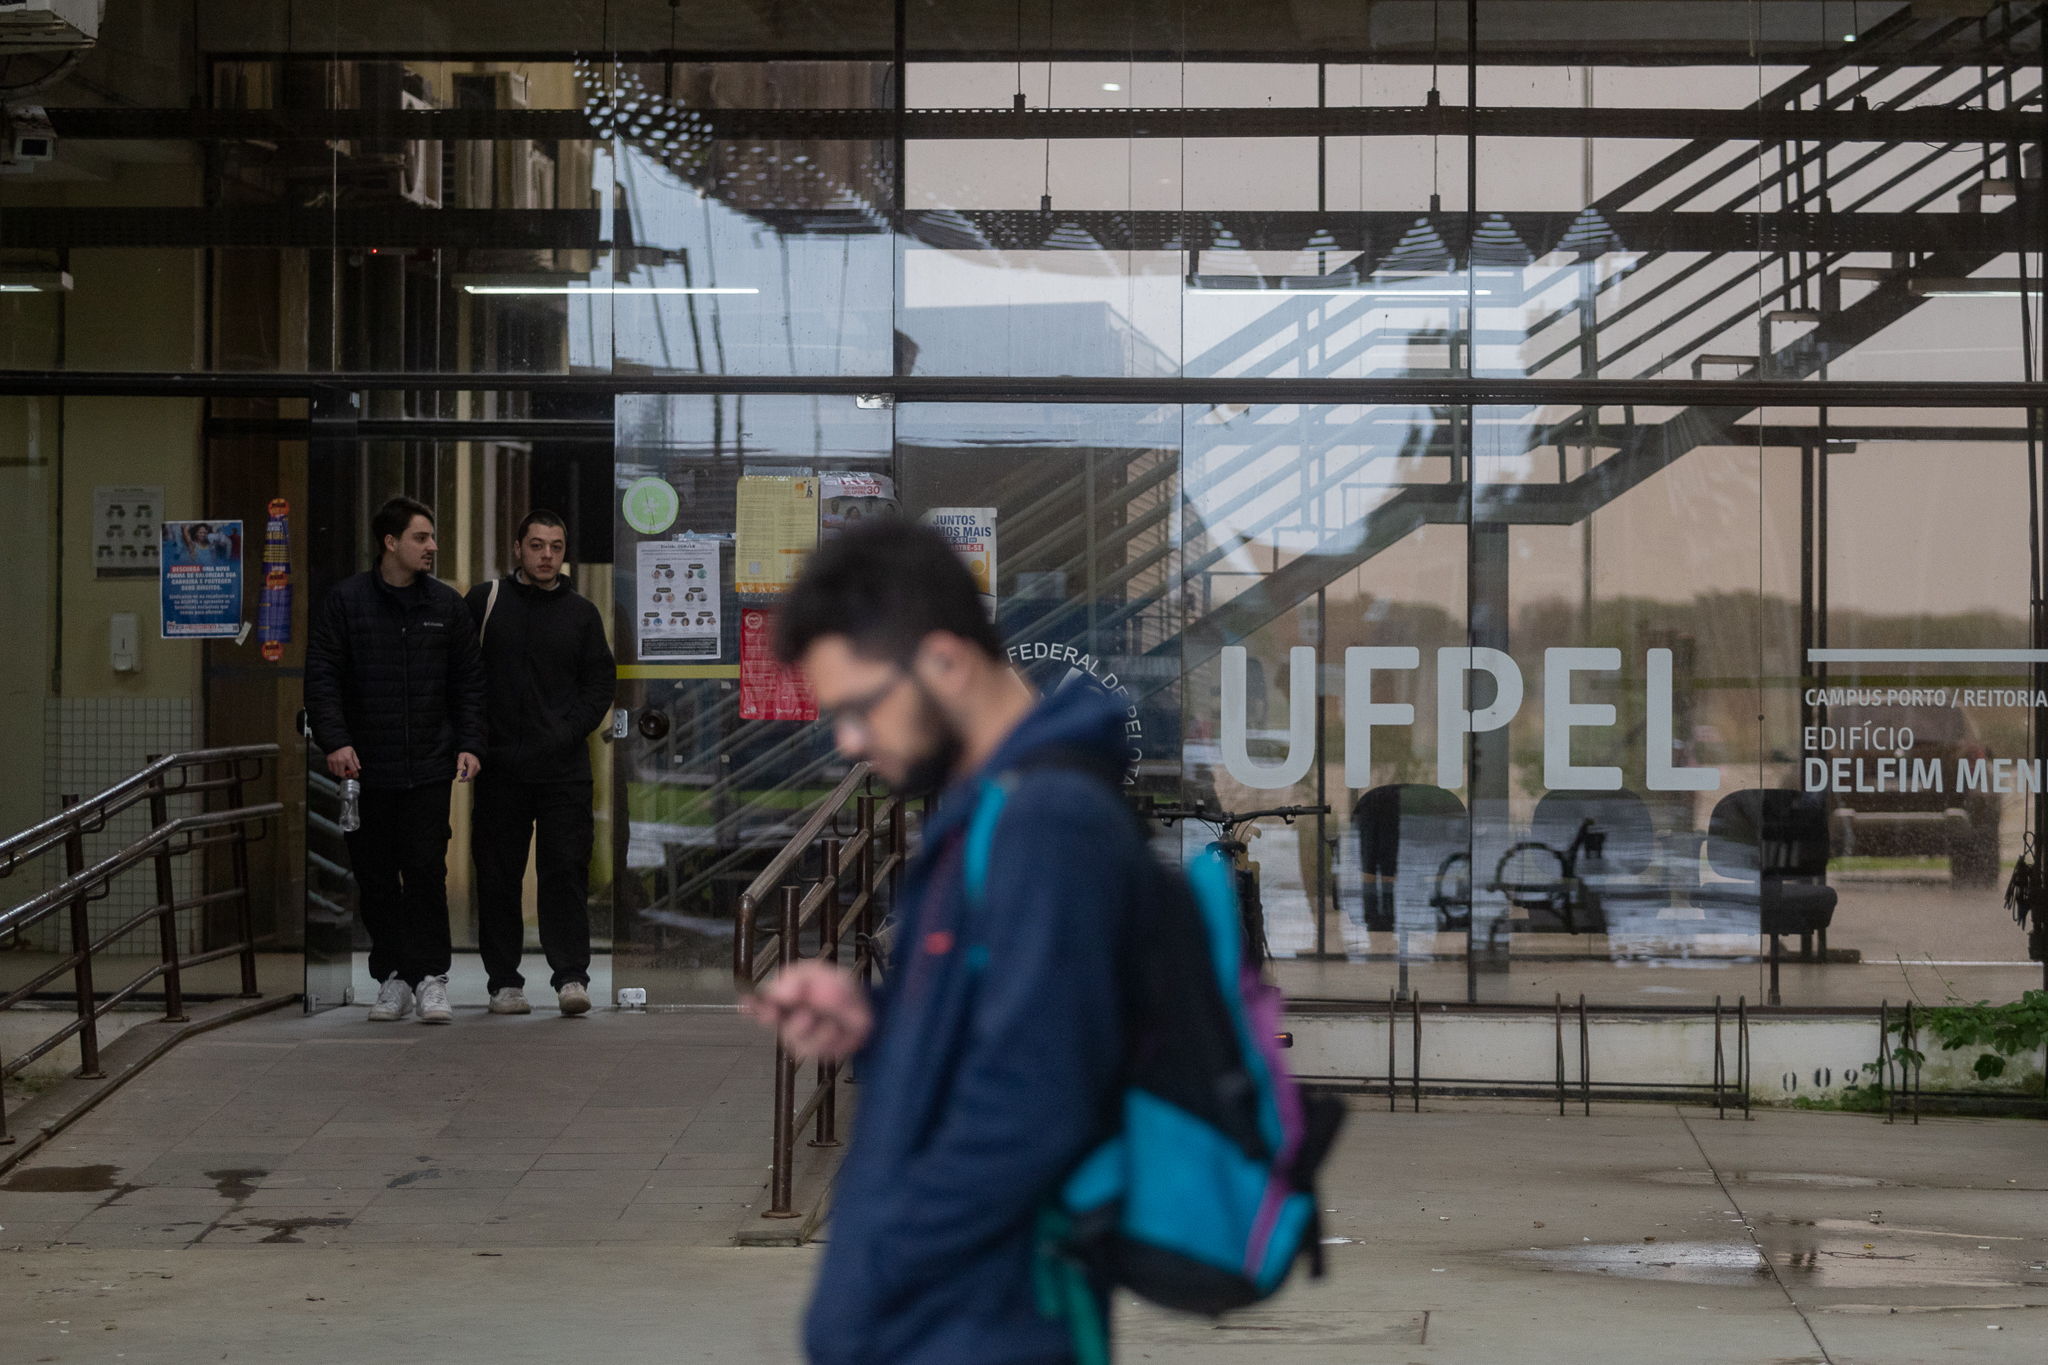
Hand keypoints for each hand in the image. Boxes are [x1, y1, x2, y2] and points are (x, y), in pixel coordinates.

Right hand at [326, 746, 360, 778]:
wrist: (337, 742)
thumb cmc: (346, 748)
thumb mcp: (353, 753)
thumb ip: (356, 761)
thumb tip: (358, 768)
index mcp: (348, 759)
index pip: (353, 770)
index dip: (355, 774)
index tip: (356, 775)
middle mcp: (340, 761)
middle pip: (342, 774)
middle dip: (346, 776)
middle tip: (347, 775)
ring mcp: (334, 761)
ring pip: (336, 773)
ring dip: (340, 774)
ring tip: (342, 771)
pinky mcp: (329, 760)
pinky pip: (331, 770)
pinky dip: (334, 771)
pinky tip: (337, 769)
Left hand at [457, 752, 481, 781]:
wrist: (471, 752)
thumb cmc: (465, 755)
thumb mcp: (461, 757)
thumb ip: (460, 763)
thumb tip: (459, 769)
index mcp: (473, 765)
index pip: (469, 776)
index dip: (464, 779)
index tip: (459, 780)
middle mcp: (477, 767)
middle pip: (471, 777)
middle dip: (465, 777)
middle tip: (461, 773)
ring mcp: (478, 768)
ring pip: (472, 776)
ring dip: (467, 775)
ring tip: (464, 770)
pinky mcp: (478, 769)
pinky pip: (473, 774)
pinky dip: (469, 774)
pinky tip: (466, 770)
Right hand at [742, 960, 871, 1062]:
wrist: (866, 1009)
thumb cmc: (838, 989)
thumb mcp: (818, 974)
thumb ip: (797, 979)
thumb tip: (778, 991)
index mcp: (785, 996)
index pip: (760, 1000)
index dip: (751, 1003)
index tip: (745, 1003)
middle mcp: (787, 1016)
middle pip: (770, 1019)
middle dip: (773, 1015)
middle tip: (780, 1010)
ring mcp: (799, 1036)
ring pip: (792, 1035)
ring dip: (809, 1024)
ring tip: (827, 1016)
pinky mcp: (814, 1052)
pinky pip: (814, 1047)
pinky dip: (828, 1035)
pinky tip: (837, 1028)